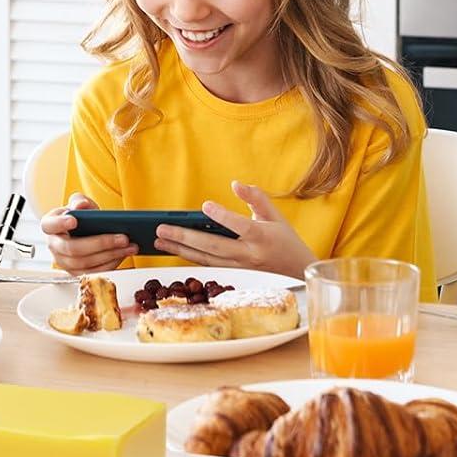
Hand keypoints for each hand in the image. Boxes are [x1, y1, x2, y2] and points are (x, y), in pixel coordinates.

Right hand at [41, 194, 135, 273]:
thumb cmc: (78, 218)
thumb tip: (81, 206)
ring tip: (129, 246)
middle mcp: (54, 246)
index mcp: (50, 225)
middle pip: (73, 249)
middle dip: (101, 243)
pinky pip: (94, 273)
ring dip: (111, 255)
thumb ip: (79, 201)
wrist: (82, 233)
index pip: (50, 225)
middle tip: (122, 237)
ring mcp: (64, 262)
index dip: (60, 224)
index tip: (74, 221)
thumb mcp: (79, 204)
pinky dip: (111, 265)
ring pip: (86, 264)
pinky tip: (123, 255)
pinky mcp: (77, 274)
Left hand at [154, 182, 314, 277]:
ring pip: (207, 259)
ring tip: (159, 240)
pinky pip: (208, 265)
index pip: (240, 226)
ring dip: (180, 250)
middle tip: (161, 228)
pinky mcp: (234, 273)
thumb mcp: (276, 215)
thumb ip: (256, 198)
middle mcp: (249, 255)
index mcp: (262, 237)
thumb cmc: (285, 239)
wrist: (297, 271)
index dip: (223, 216)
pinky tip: (172, 249)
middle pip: (214, 247)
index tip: (205, 205)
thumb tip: (236, 184)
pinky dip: (189, 258)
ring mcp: (240, 267)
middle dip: (185, 237)